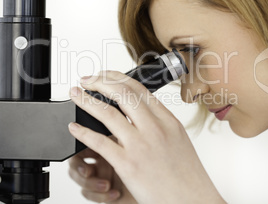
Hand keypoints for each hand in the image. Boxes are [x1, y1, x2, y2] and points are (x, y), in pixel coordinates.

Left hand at [69, 71, 224, 203]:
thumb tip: (142, 112)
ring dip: (86, 100)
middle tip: (86, 79)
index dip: (116, 77)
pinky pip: (100, 142)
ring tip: (75, 94)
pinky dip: (84, 132)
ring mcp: (140, 145)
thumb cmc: (187, 176)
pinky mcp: (128, 164)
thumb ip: (160, 123)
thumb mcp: (178, 140)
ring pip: (108, 113)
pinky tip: (74, 127)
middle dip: (99, 81)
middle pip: (122, 93)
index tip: (104, 75)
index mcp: (167, 120)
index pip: (138, 88)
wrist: (193, 200)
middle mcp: (154, 128)